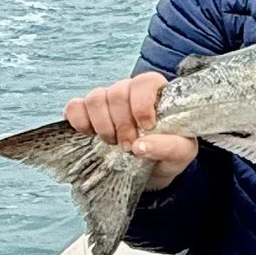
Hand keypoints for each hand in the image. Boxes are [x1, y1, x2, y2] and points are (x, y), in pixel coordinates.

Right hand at [63, 72, 197, 188]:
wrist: (151, 173)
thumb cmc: (169, 155)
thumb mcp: (181, 153)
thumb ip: (169, 146)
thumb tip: (140, 145)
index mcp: (156, 94)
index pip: (146, 81)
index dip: (142, 103)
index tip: (146, 127)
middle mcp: (130, 92)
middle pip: (117, 92)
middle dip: (122, 123)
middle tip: (128, 146)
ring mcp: (107, 101)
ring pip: (95, 98)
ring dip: (102, 125)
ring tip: (112, 143)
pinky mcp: (87, 113)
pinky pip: (75, 107)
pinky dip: (79, 121)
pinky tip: (90, 135)